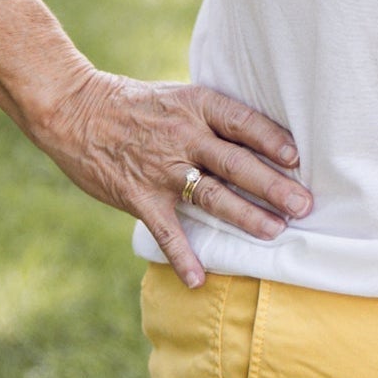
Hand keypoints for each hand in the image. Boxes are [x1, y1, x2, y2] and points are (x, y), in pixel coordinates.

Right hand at [33, 71, 311, 286]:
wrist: (74, 109)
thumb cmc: (133, 104)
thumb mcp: (178, 98)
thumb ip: (211, 120)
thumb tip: (257, 142)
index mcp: (196, 106)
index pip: (243, 122)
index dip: (272, 140)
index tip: (297, 158)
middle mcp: (184, 136)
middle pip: (237, 163)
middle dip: (273, 186)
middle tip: (304, 205)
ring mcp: (161, 168)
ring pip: (212, 195)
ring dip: (245, 216)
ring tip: (274, 233)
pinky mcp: (139, 195)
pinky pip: (166, 231)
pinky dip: (182, 257)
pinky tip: (199, 280)